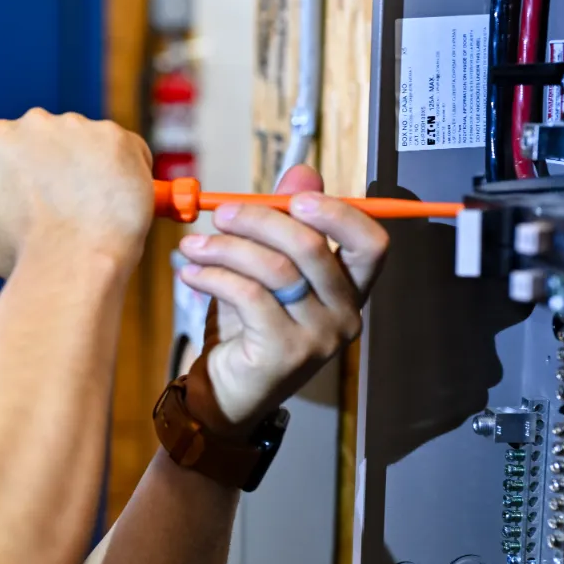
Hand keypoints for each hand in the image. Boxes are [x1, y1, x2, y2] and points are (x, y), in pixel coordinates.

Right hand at [0, 109, 153, 277]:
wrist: (67, 263)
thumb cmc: (21, 255)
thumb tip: (0, 212)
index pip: (17, 148)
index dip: (30, 177)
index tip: (41, 199)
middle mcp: (35, 122)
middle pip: (55, 140)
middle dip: (64, 167)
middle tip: (70, 206)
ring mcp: (79, 127)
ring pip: (93, 144)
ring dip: (96, 169)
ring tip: (96, 211)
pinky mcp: (117, 137)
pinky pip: (129, 151)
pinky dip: (129, 173)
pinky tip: (119, 203)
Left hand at [174, 165, 388, 434]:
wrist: (226, 391)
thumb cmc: (249, 327)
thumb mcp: (268, 269)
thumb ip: (287, 222)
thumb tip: (302, 172)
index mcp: (349, 289)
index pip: (371, 243)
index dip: (338, 213)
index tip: (294, 197)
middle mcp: (344, 314)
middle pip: (312, 247)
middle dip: (259, 220)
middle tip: (220, 214)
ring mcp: (318, 337)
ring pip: (275, 269)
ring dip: (226, 248)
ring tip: (192, 246)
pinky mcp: (284, 352)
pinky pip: (248, 295)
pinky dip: (214, 276)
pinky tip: (192, 273)